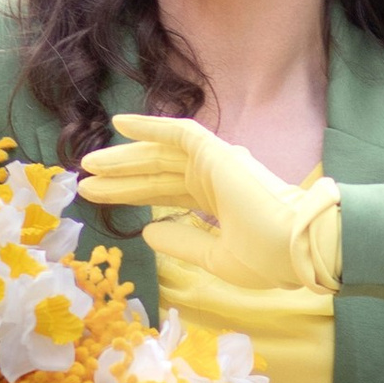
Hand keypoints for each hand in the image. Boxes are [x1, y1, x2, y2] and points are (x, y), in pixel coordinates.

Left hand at [80, 114, 341, 293]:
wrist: (300, 247)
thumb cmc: (268, 257)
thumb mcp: (216, 258)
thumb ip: (183, 242)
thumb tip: (147, 231)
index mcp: (217, 203)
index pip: (165, 194)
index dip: (130, 194)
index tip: (98, 198)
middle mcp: (213, 178)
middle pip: (156, 174)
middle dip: (120, 176)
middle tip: (83, 180)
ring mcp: (215, 163)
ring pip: (161, 155)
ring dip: (125, 157)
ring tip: (89, 162)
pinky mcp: (217, 153)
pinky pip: (179, 133)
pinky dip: (151, 127)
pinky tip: (121, 124)